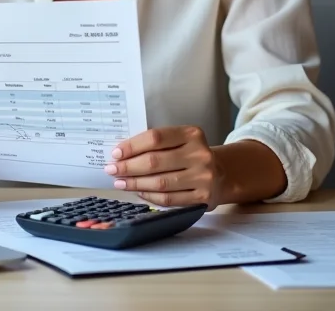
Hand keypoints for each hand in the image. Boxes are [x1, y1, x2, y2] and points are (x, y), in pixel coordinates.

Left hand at [104, 126, 222, 208]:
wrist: (222, 173)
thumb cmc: (191, 154)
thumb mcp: (180, 140)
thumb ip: (157, 144)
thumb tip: (122, 153)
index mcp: (192, 134)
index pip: (156, 138)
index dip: (132, 146)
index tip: (116, 153)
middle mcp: (200, 154)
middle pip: (155, 161)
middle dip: (129, 167)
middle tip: (112, 169)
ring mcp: (204, 177)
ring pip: (160, 183)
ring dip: (135, 183)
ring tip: (120, 182)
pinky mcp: (204, 198)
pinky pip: (170, 200)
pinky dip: (150, 197)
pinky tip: (139, 192)